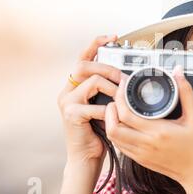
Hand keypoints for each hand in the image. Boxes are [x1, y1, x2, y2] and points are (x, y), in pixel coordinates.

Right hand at [57, 35, 121, 162]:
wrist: (86, 156)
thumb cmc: (98, 131)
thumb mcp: (103, 106)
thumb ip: (108, 91)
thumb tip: (126, 77)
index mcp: (75, 86)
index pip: (83, 58)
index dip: (96, 44)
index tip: (112, 37)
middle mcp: (67, 91)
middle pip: (84, 65)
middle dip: (107, 68)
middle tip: (123, 78)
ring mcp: (67, 102)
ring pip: (92, 80)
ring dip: (112, 87)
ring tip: (121, 97)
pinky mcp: (71, 114)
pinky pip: (95, 104)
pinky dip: (109, 109)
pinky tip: (113, 116)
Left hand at [105, 65, 192, 187]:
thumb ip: (186, 92)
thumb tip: (178, 72)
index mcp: (159, 132)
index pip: (126, 115)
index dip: (120, 98)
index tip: (123, 86)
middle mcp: (146, 144)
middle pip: (113, 127)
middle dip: (111, 108)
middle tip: (118, 96)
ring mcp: (141, 154)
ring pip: (113, 138)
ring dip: (111, 121)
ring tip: (118, 108)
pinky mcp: (140, 160)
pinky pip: (120, 146)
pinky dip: (117, 133)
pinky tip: (124, 124)